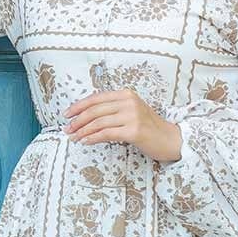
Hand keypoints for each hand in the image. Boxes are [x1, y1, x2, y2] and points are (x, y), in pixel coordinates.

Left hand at [63, 88, 181, 161]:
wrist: (170, 139)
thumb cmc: (149, 128)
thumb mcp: (131, 112)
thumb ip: (113, 111)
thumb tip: (86, 117)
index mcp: (126, 94)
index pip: (96, 98)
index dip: (79, 106)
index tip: (67, 114)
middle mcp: (128, 102)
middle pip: (95, 110)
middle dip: (77, 120)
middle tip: (67, 129)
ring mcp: (132, 116)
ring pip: (98, 122)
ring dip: (82, 131)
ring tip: (74, 137)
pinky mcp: (133, 131)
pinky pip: (106, 134)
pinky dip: (93, 138)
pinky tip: (85, 141)